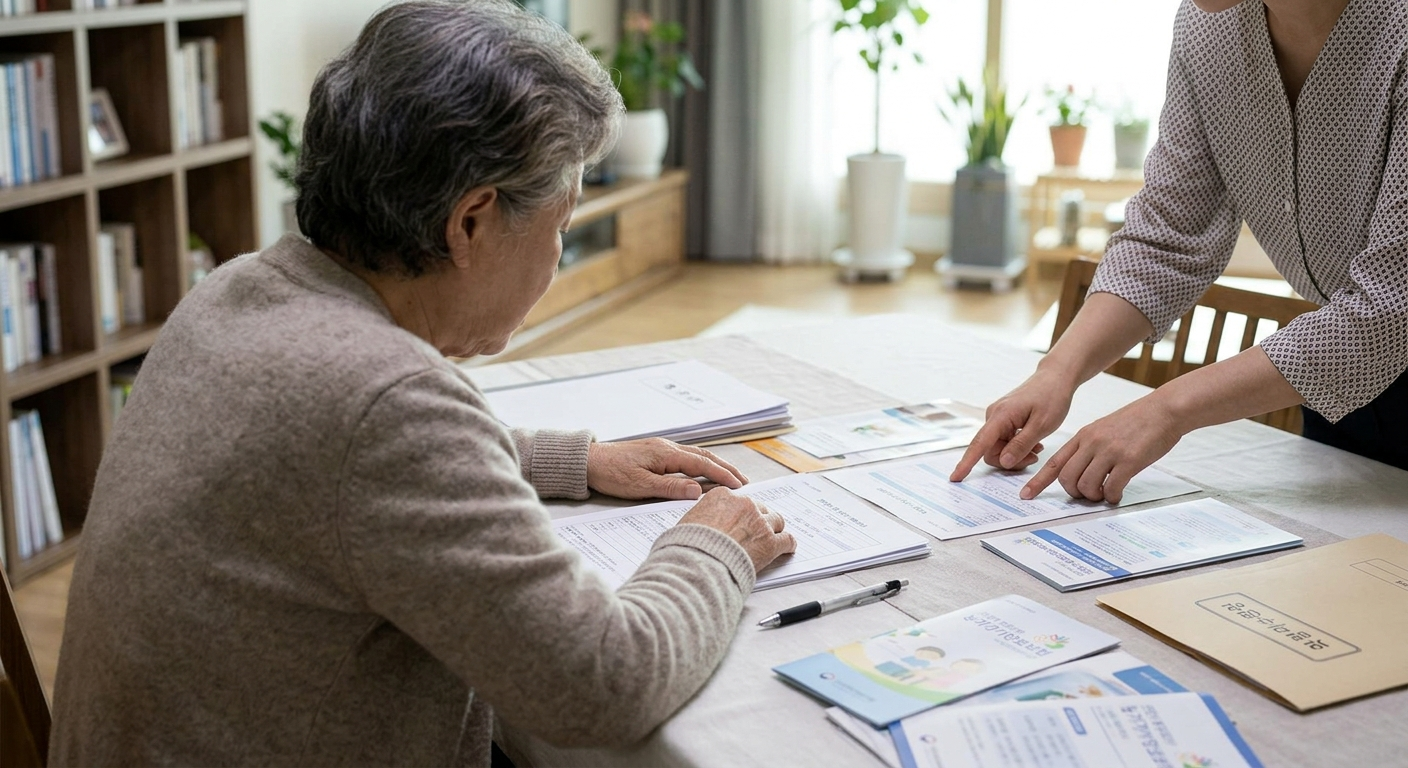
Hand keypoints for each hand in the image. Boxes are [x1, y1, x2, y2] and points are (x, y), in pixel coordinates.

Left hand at [587, 438, 747, 500]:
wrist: (588, 461)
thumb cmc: (611, 474)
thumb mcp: (640, 486)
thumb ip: (671, 488)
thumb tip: (698, 491)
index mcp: (666, 454)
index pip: (702, 464)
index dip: (723, 475)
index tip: (739, 486)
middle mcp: (667, 447)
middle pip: (704, 456)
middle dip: (725, 468)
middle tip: (744, 481)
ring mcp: (661, 449)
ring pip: (696, 455)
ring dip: (715, 465)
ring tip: (730, 476)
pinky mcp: (655, 453)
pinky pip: (685, 457)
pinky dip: (701, 464)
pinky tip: (703, 472)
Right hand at [678, 487, 796, 573]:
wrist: (698, 563)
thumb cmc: (688, 546)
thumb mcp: (687, 522)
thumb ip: (701, 517)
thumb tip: (701, 523)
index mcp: (723, 496)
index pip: (739, 500)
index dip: (740, 512)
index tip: (740, 519)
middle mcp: (744, 505)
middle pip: (759, 508)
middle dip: (757, 520)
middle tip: (754, 532)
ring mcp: (760, 523)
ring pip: (776, 521)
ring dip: (774, 529)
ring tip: (773, 537)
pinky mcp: (770, 543)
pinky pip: (787, 540)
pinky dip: (788, 544)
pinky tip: (788, 548)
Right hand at [949, 368, 1072, 481]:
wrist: (1055, 378)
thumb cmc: (1051, 397)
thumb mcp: (1042, 425)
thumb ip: (1021, 445)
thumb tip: (1004, 462)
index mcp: (1000, 416)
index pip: (979, 444)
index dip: (966, 463)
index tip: (955, 478)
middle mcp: (993, 417)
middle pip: (990, 452)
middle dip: (1010, 461)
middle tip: (1034, 457)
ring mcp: (997, 418)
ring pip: (998, 449)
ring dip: (1016, 454)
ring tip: (1037, 448)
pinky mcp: (1002, 420)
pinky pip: (1003, 442)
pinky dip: (1017, 447)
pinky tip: (1033, 443)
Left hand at [1021, 394, 1183, 502]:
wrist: (1163, 410)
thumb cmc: (1136, 421)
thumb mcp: (1103, 429)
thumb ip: (1089, 448)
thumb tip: (1080, 472)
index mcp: (1082, 436)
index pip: (1054, 462)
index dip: (1038, 481)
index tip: (1026, 495)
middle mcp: (1091, 443)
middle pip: (1066, 478)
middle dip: (1074, 493)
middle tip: (1087, 495)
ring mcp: (1109, 451)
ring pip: (1086, 485)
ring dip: (1093, 497)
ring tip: (1104, 494)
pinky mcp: (1128, 460)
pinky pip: (1111, 487)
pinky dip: (1112, 497)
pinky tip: (1117, 494)